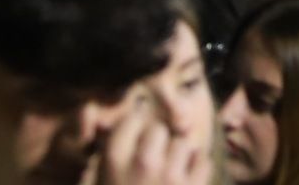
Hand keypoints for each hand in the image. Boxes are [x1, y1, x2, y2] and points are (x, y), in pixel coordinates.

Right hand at [91, 101, 210, 184]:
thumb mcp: (94, 182)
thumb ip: (97, 159)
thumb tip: (96, 128)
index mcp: (115, 159)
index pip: (130, 119)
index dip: (134, 127)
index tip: (135, 136)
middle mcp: (144, 161)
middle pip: (158, 128)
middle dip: (156, 141)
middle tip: (152, 157)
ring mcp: (170, 176)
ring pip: (182, 143)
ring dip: (178, 155)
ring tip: (170, 170)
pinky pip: (204, 162)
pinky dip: (197, 169)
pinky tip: (186, 179)